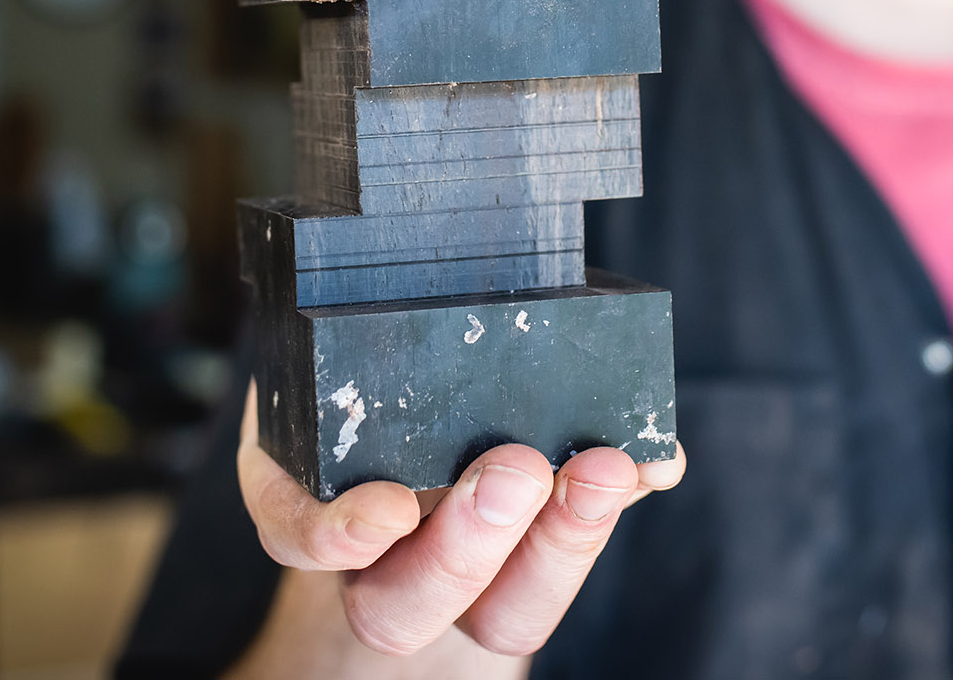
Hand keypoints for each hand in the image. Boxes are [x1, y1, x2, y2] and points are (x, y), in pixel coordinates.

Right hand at [234, 381, 685, 657]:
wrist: (414, 388)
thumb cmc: (373, 351)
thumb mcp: (360, 337)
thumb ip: (393, 336)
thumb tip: (505, 340)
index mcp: (303, 483)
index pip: (296, 532)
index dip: (340, 534)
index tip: (394, 508)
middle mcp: (371, 551)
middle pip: (399, 607)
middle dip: (467, 546)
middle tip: (518, 469)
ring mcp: (453, 569)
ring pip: (497, 615)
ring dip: (561, 545)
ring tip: (603, 472)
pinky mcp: (529, 567)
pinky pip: (565, 578)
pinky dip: (612, 519)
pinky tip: (656, 467)